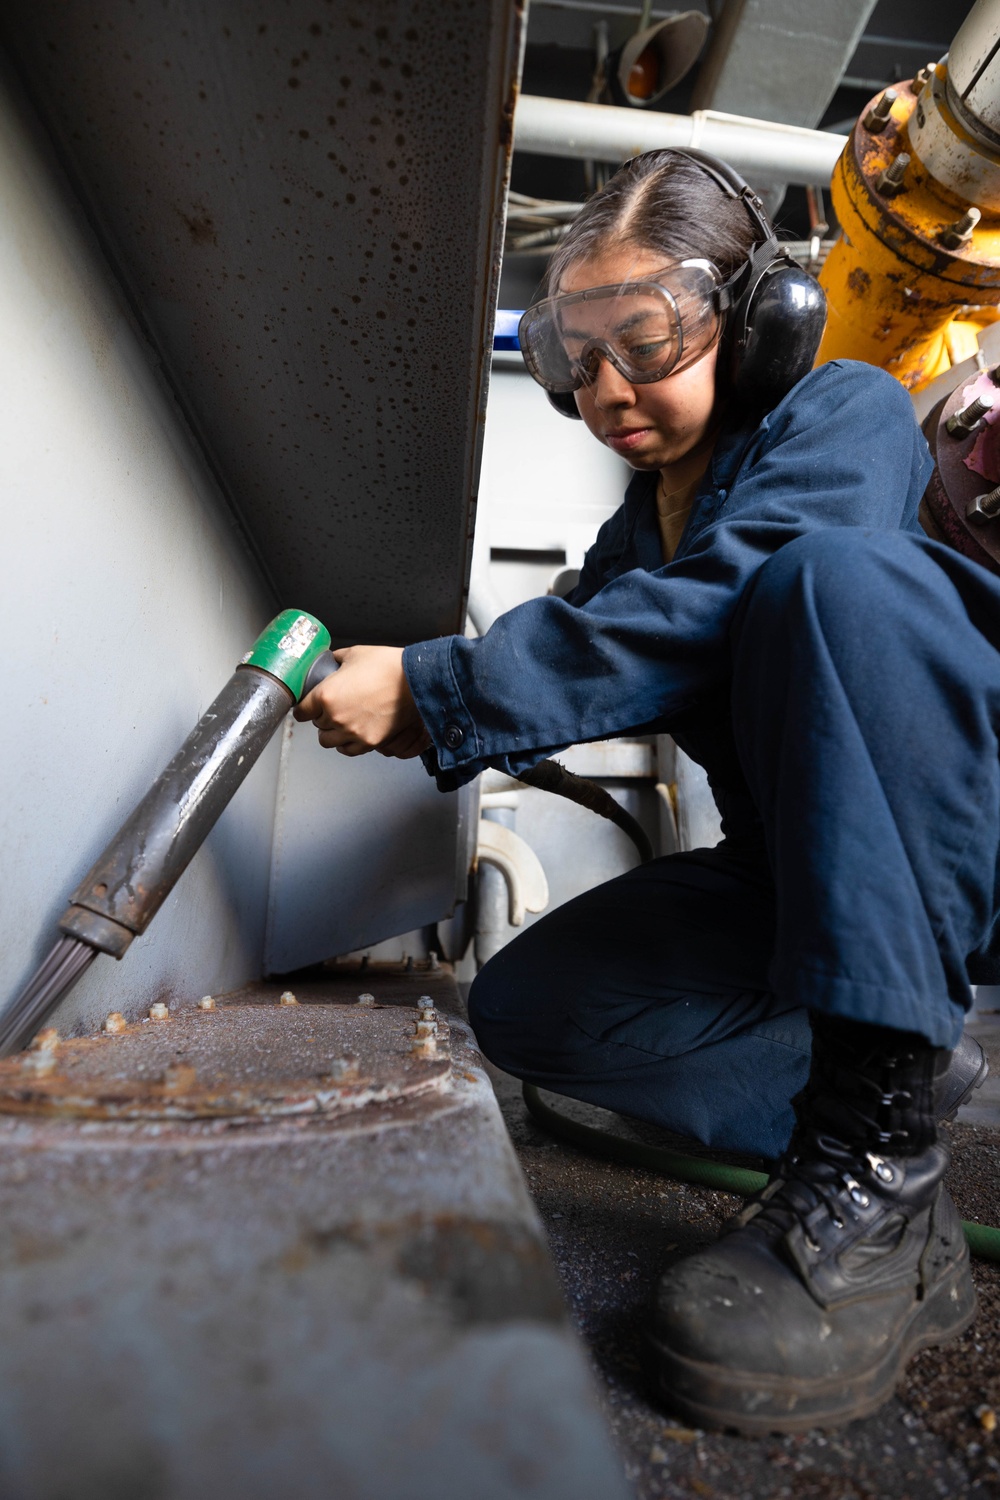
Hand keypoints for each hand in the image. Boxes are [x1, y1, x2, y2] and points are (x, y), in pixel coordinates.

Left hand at [291, 645, 431, 758]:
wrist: (415, 681)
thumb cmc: (388, 666)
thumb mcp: (355, 653)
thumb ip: (337, 660)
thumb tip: (331, 662)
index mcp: (326, 694)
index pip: (301, 711)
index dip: (304, 707)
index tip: (307, 707)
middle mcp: (335, 717)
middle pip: (316, 725)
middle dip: (321, 716)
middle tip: (331, 709)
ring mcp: (352, 732)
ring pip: (328, 741)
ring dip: (331, 733)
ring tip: (340, 724)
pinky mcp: (369, 742)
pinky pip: (348, 750)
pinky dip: (346, 744)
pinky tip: (350, 735)